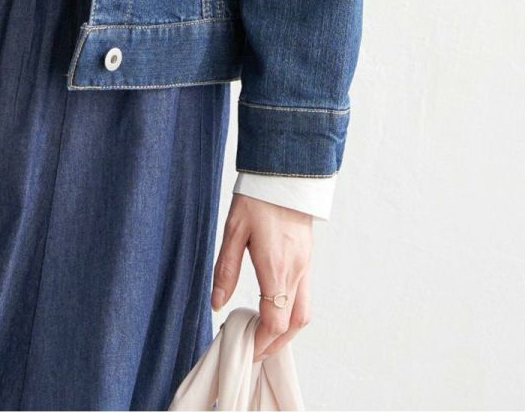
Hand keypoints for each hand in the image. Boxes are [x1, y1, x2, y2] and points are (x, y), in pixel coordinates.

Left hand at [210, 192, 312, 362]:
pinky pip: (305, 296)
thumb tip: (217, 304)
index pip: (275, 323)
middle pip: (294, 326)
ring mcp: (306, 265)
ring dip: (286, 331)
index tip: (246, 350)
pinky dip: (291, 312)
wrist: (285, 172)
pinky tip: (274, 308)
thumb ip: (226, 270)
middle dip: (275, 345)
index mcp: (277, 269)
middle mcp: (296, 272)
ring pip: (303, 313)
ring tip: (263, 335)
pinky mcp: (307, 257)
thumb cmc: (257, 198)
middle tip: (255, 351)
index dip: (261, 343)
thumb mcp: (233, 232)